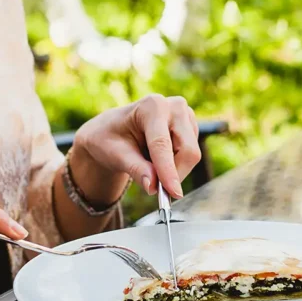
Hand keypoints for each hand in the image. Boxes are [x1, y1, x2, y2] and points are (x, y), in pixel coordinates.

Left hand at [73, 95, 200, 199]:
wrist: (112, 131)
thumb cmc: (110, 139)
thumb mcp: (116, 155)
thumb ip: (136, 169)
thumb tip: (153, 186)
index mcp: (152, 106)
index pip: (162, 144)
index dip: (168, 170)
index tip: (173, 193)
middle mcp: (174, 106)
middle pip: (187, 150)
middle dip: (174, 174)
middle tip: (157, 190)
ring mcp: (186, 115)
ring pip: (191, 155)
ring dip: (174, 170)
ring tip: (148, 164)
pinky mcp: (191, 127)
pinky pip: (191, 155)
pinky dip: (176, 165)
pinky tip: (158, 158)